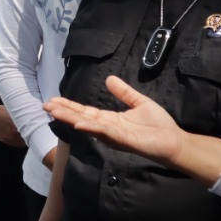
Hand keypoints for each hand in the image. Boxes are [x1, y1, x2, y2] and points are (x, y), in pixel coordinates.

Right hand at [44, 76, 185, 164]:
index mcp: (110, 120)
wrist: (174, 141)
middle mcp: (108, 128)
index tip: (54, 99)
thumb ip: (124, 92)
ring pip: (88, 125)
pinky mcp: (123, 139)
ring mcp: (113, 135)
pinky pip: (104, 132)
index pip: (85, 111)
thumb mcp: (139, 102)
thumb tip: (109, 79)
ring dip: (70, 118)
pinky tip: (79, 123)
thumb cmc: (159, 126)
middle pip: (81, 118)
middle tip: (45, 105)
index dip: (70, 106)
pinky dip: (90, 127)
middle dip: (63, 112)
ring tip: (54, 112)